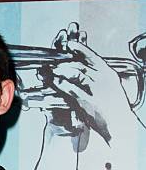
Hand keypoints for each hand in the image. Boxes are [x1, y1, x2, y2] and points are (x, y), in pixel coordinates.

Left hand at [45, 22, 136, 144]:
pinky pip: (70, 88)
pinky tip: (52, 81)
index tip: (69, 43)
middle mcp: (103, 78)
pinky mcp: (87, 100)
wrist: (119, 125)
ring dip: (60, 70)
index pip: (92, 56)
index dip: (80, 48)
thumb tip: (81, 72)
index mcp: (108, 73)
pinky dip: (60, 84)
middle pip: (80, 63)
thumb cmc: (112, 109)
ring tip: (49, 70)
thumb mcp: (108, 89)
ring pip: (74, 72)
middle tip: (51, 61)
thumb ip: (96, 79)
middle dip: (64, 61)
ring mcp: (95, 88)